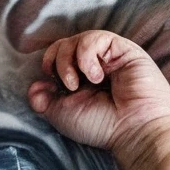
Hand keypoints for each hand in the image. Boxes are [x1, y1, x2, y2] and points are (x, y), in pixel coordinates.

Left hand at [28, 30, 169, 167]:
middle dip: (56, 60)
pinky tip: (96, 75)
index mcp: (82, 79)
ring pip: (77, 38)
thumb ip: (43, 100)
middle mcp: (95, 65)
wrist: (135, 132)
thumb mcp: (62, 115)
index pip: (57, 56)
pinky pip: (96, 38)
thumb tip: (33, 87)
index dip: (49, 64)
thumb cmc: (103, 126)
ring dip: (68, 59)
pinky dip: (86, 55)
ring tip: (77, 83)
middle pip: (64, 44)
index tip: (51, 84)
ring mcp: (110, 57)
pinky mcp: (124, 50)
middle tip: (67, 84)